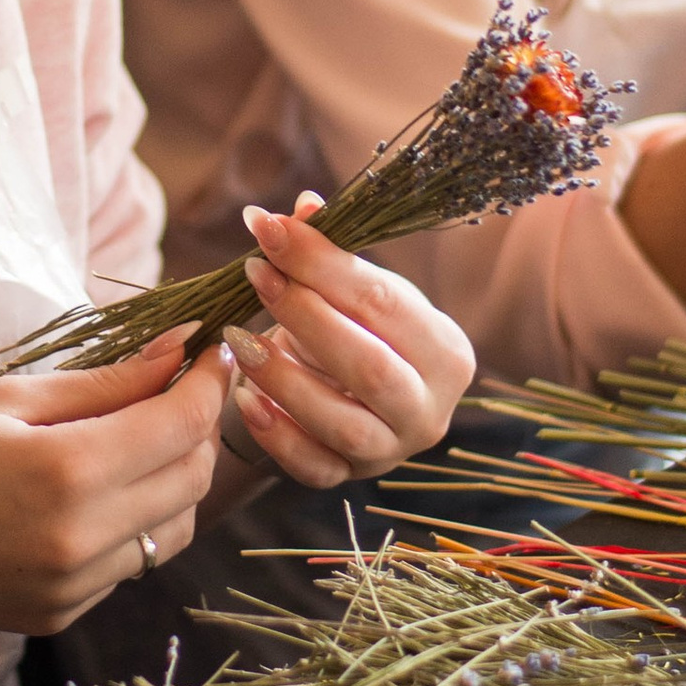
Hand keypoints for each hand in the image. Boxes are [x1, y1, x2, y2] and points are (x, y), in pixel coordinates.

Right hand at [0, 334, 230, 638]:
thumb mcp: (8, 401)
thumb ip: (106, 381)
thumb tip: (181, 349)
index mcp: (66, 471)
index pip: (182, 424)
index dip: (209, 382)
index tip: (212, 351)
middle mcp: (81, 539)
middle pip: (192, 480)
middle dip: (200, 427)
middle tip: (180, 389)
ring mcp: (73, 587)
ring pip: (173, 529)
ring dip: (175, 479)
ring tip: (141, 439)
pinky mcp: (61, 615)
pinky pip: (130, 564)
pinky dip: (134, 524)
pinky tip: (94, 494)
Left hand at [228, 196, 476, 490]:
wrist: (355, 395)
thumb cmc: (360, 330)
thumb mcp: (355, 289)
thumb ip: (331, 251)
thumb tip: (301, 207)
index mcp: (445, 351)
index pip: (383, 303)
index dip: (322, 263)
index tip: (270, 231)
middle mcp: (429, 408)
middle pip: (368, 367)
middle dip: (304, 316)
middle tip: (254, 275)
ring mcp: (391, 451)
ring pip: (340, 422)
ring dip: (282, 378)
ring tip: (239, 338)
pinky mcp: (349, 479)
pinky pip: (311, 466)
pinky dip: (274, 432)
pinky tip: (243, 397)